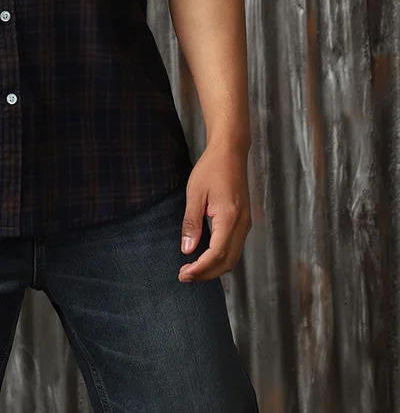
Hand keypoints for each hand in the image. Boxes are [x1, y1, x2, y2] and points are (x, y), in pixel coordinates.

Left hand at [177, 141, 252, 282]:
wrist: (230, 152)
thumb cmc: (211, 169)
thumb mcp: (195, 193)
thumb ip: (191, 223)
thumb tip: (187, 250)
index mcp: (230, 218)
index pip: (217, 254)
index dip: (201, 268)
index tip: (183, 274)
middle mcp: (242, 224)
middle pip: (228, 262)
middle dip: (206, 274)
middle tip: (184, 276)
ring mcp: (246, 224)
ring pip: (233, 258)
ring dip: (214, 268)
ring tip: (192, 270)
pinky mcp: (244, 222)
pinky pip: (234, 248)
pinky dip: (220, 258)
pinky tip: (205, 257)